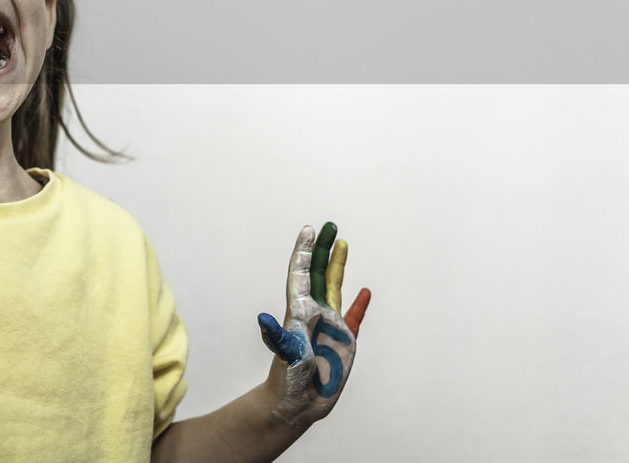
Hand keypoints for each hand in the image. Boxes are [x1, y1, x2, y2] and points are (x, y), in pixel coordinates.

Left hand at [256, 222, 370, 427]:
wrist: (299, 403)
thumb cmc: (288, 380)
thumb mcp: (285, 356)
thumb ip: (278, 337)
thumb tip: (263, 320)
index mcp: (299, 311)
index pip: (302, 273)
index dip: (305, 252)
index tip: (309, 230)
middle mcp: (314, 312)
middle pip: (319, 273)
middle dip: (323, 249)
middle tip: (329, 226)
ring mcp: (329, 325)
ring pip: (335, 287)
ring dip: (338, 266)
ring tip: (343, 243)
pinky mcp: (343, 340)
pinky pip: (354, 316)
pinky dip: (359, 303)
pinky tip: (365, 291)